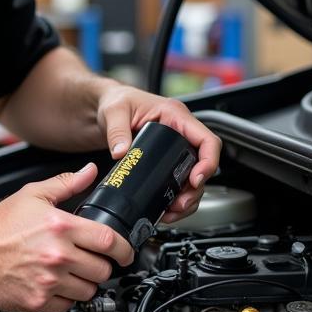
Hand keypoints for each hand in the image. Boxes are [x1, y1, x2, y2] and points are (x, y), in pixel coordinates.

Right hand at [0, 163, 132, 311]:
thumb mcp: (32, 196)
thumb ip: (65, 183)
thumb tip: (89, 172)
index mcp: (61, 227)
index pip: (109, 241)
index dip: (124, 249)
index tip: (125, 253)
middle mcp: (58, 255)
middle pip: (103, 269)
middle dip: (102, 265)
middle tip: (91, 260)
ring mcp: (48, 281)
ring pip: (89, 291)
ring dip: (85, 283)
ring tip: (72, 273)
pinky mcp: (38, 302)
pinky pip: (68, 306)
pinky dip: (66, 298)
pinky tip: (55, 284)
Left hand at [95, 85, 221, 222]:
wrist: (103, 108)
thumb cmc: (115, 101)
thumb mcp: (114, 111)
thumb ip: (117, 131)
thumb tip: (121, 152)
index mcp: (175, 115)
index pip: (206, 139)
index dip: (208, 161)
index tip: (196, 179)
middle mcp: (180, 132)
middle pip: (202, 164)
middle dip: (195, 188)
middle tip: (180, 203)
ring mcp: (174, 147)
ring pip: (193, 177)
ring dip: (187, 197)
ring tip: (173, 210)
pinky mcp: (166, 160)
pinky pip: (179, 181)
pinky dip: (176, 197)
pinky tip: (166, 207)